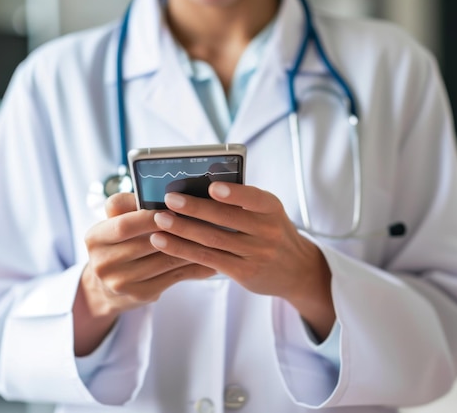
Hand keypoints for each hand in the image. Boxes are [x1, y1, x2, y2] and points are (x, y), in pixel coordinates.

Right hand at [74, 193, 215, 355]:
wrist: (106, 287)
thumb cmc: (119, 243)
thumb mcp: (115, 223)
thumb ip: (132, 206)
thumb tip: (165, 193)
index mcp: (95, 238)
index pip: (124, 225)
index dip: (150, 216)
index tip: (174, 206)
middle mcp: (103, 262)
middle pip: (147, 243)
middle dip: (177, 229)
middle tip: (204, 218)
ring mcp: (120, 282)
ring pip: (164, 261)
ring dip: (191, 247)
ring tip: (213, 234)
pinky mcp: (139, 295)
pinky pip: (173, 278)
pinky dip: (194, 267)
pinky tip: (211, 259)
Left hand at [149, 182, 335, 338]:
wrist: (296, 270)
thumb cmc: (273, 232)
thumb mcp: (268, 213)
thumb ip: (243, 201)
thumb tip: (200, 185)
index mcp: (272, 208)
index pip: (254, 198)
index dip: (234, 193)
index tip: (212, 187)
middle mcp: (267, 231)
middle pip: (226, 219)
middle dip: (195, 208)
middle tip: (170, 199)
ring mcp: (256, 254)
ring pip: (213, 240)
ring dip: (183, 230)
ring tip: (160, 220)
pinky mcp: (244, 273)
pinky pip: (209, 259)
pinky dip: (184, 250)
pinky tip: (165, 242)